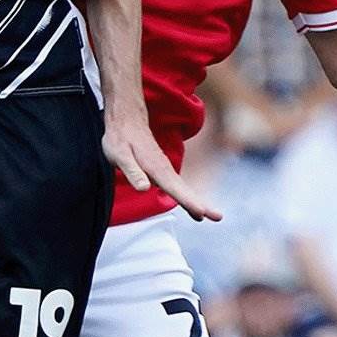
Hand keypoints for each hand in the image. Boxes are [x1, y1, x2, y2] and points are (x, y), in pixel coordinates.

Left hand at [102, 111, 222, 220]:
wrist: (127, 119)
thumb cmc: (121, 137)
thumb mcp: (119, 155)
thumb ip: (132, 171)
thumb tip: (144, 188)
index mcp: (155, 167)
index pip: (173, 188)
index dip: (187, 201)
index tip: (201, 211)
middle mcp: (163, 169)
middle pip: (183, 190)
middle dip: (200, 204)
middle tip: (217, 217)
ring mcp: (164, 169)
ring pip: (182, 188)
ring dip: (196, 202)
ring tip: (211, 215)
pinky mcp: (162, 170)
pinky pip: (177, 186)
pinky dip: (187, 197)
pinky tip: (193, 207)